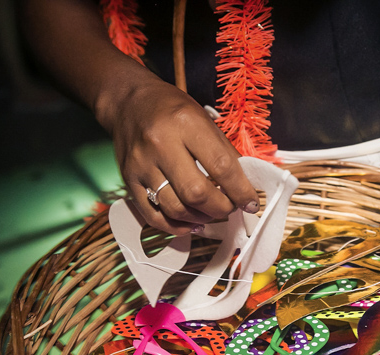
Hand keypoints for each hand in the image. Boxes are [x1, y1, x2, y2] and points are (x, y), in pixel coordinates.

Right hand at [99, 76, 258, 233]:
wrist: (129, 101)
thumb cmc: (172, 110)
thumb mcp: (204, 119)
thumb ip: (225, 152)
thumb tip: (245, 186)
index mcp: (186, 124)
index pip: (221, 167)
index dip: (241, 191)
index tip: (250, 203)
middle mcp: (161, 144)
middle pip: (196, 193)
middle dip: (220, 208)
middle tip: (229, 208)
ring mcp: (142, 164)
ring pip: (174, 208)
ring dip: (199, 219)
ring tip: (210, 214)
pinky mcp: (128, 179)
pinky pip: (152, 215)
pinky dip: (175, 227)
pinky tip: (190, 223)